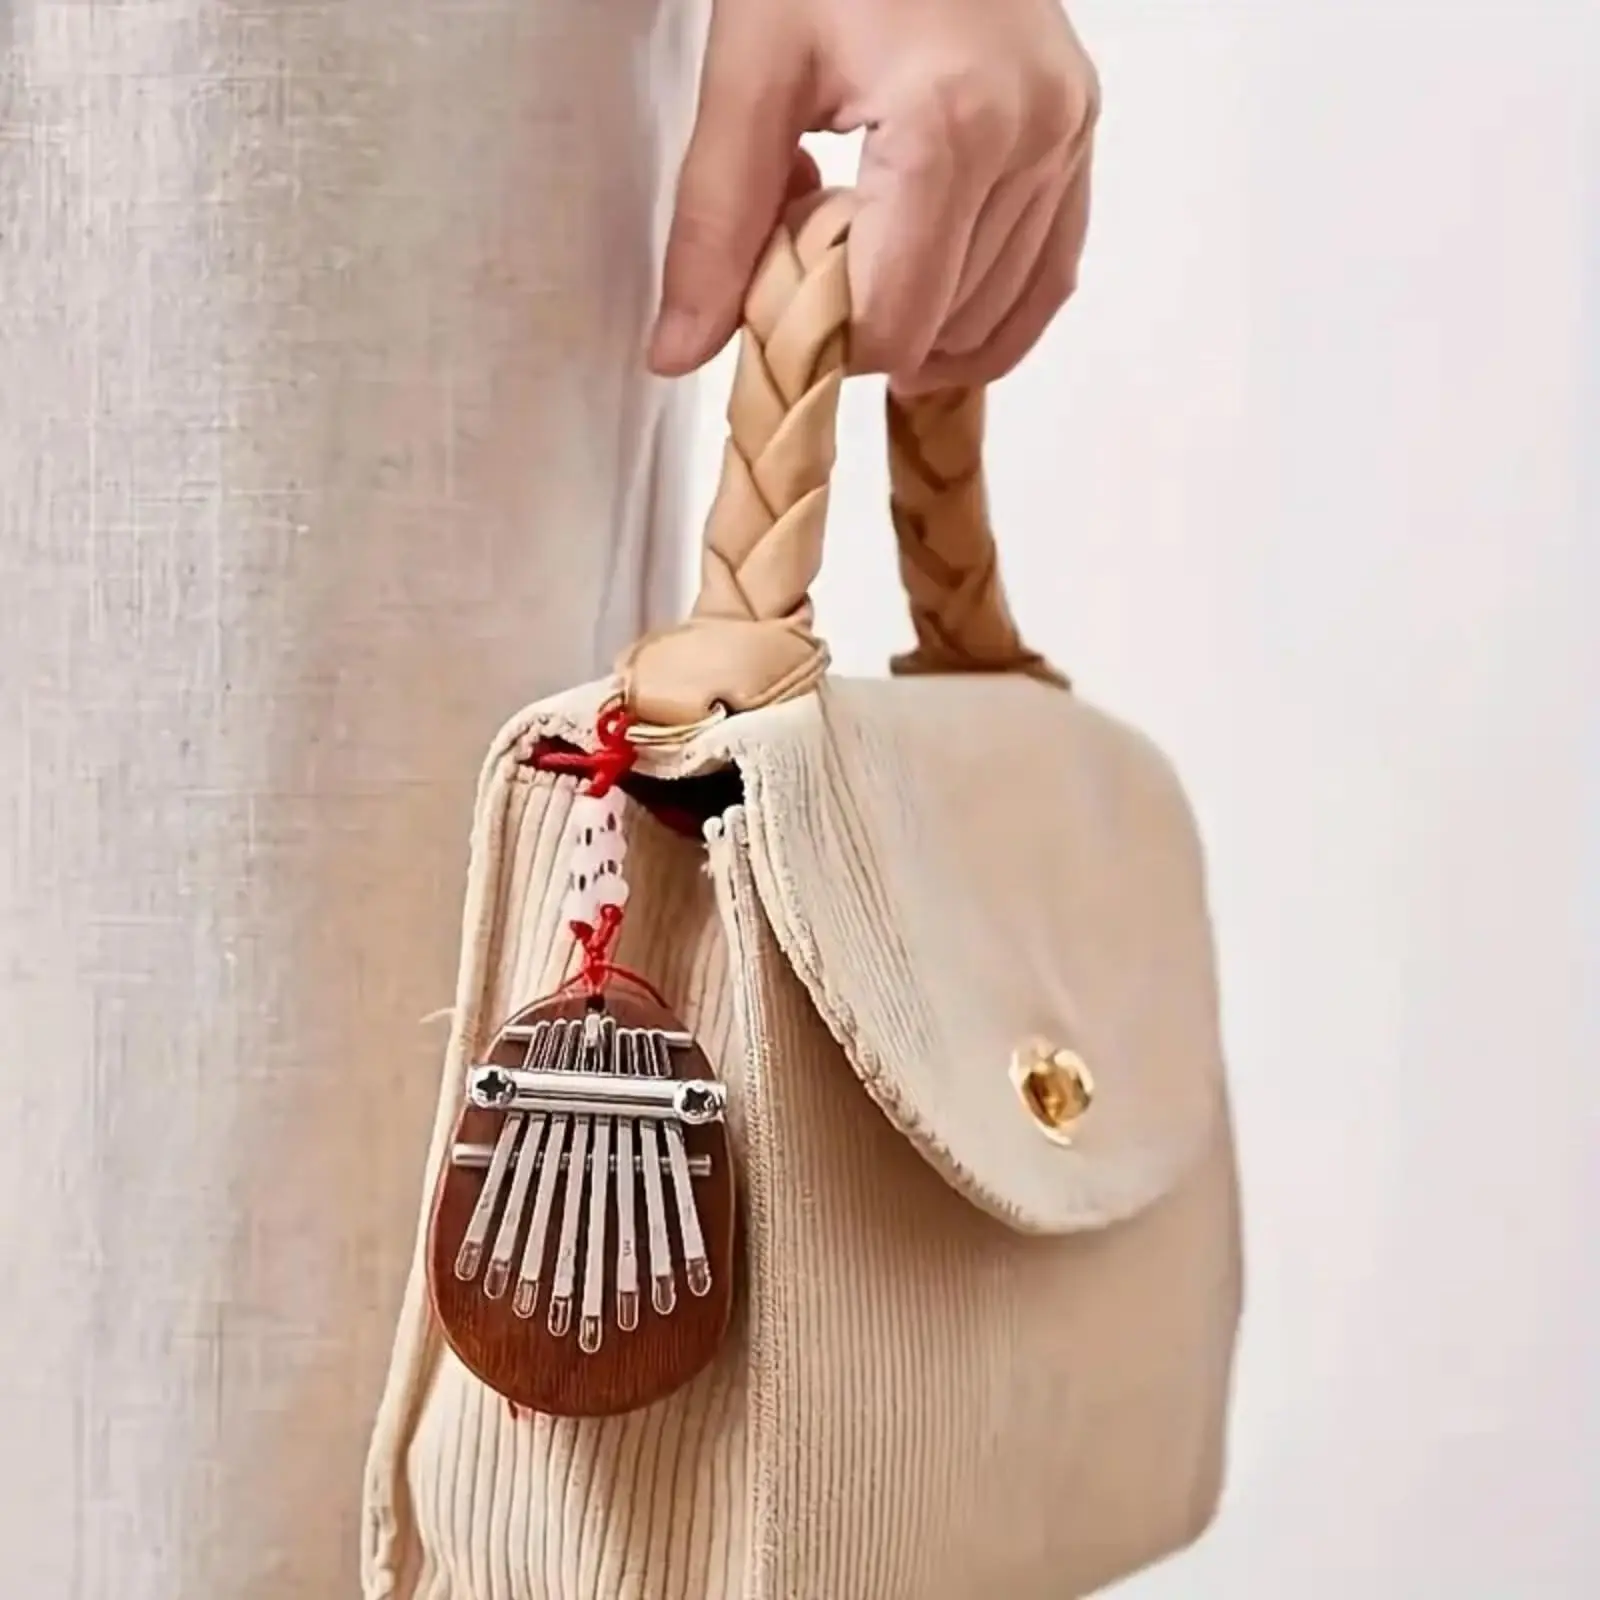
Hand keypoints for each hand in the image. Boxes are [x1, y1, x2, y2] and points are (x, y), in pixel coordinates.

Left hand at [648, 0, 1097, 392]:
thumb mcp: (749, 70)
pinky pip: (1047, 280)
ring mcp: (1066, 137)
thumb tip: (679, 353)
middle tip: (810, 270)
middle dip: (866, 326)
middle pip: (940, 327)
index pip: (894, 321)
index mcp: (949, 123)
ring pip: (990, 316)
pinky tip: (933, 320)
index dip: (826, 347)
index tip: (777, 311)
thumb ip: (714, 224)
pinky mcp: (1080, 135)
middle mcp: (1029, 136)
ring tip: (863, 247)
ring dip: (919, 318)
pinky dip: (987, 320)